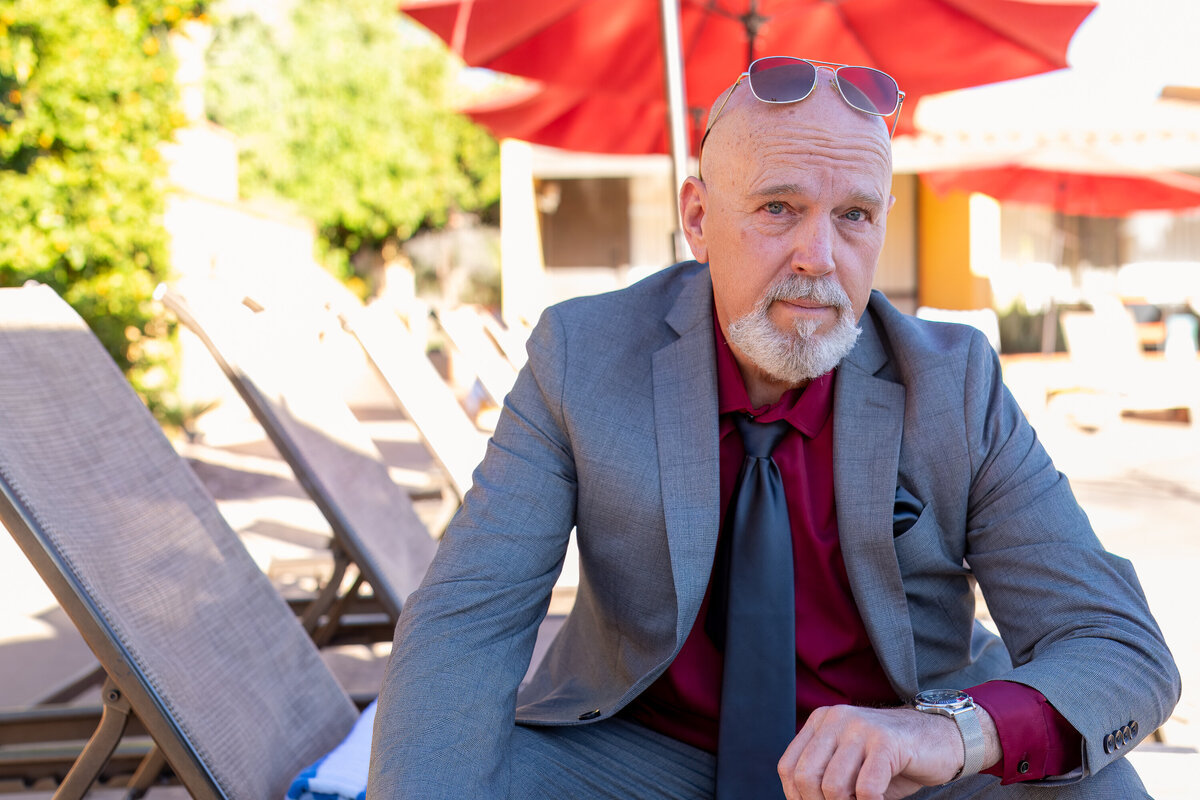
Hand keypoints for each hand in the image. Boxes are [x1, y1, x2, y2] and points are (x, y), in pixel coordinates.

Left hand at [776, 704, 998, 799]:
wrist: (942, 739)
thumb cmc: (893, 760)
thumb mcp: (850, 764)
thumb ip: (825, 776)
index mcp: (822, 721)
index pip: (789, 766)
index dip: (796, 797)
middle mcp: (836, 719)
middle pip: (806, 776)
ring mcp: (861, 727)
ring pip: (833, 785)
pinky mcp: (887, 741)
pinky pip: (866, 788)